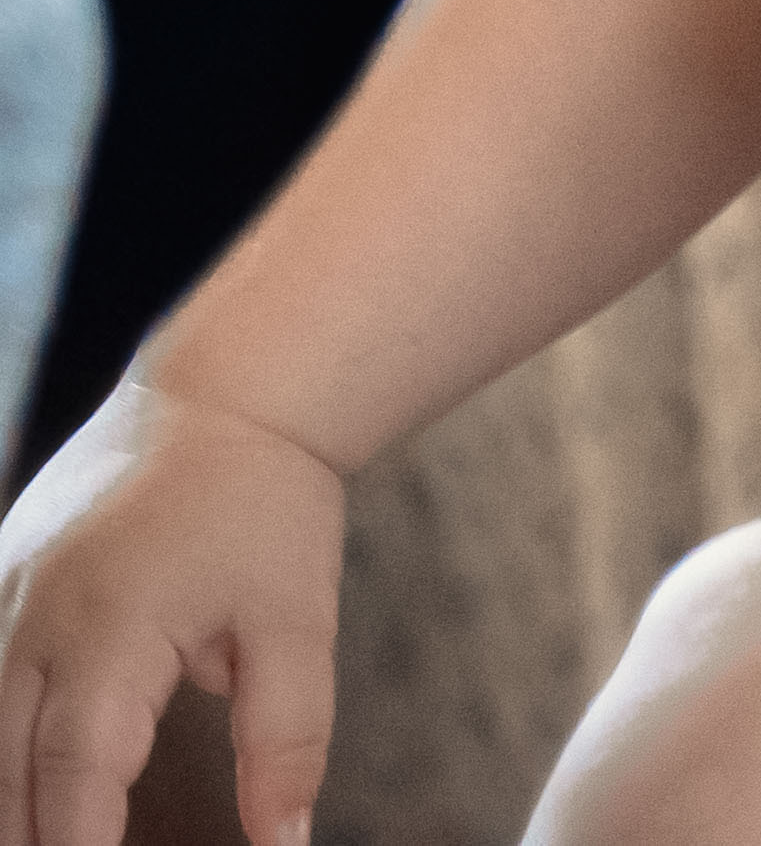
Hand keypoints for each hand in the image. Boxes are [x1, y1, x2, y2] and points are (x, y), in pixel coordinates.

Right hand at [0, 379, 343, 845]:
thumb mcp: (299, 623)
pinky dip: (5, 748)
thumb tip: (285, 845)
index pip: (72, 783)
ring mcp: (5, 595)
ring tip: (62, 839)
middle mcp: (35, 617)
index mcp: (109, 628)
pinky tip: (31, 791)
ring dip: (14, 803)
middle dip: (36, 842)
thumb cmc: (268, 507)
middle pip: (8, 777)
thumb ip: (286, 744)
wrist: (227, 391)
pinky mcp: (0, 582)